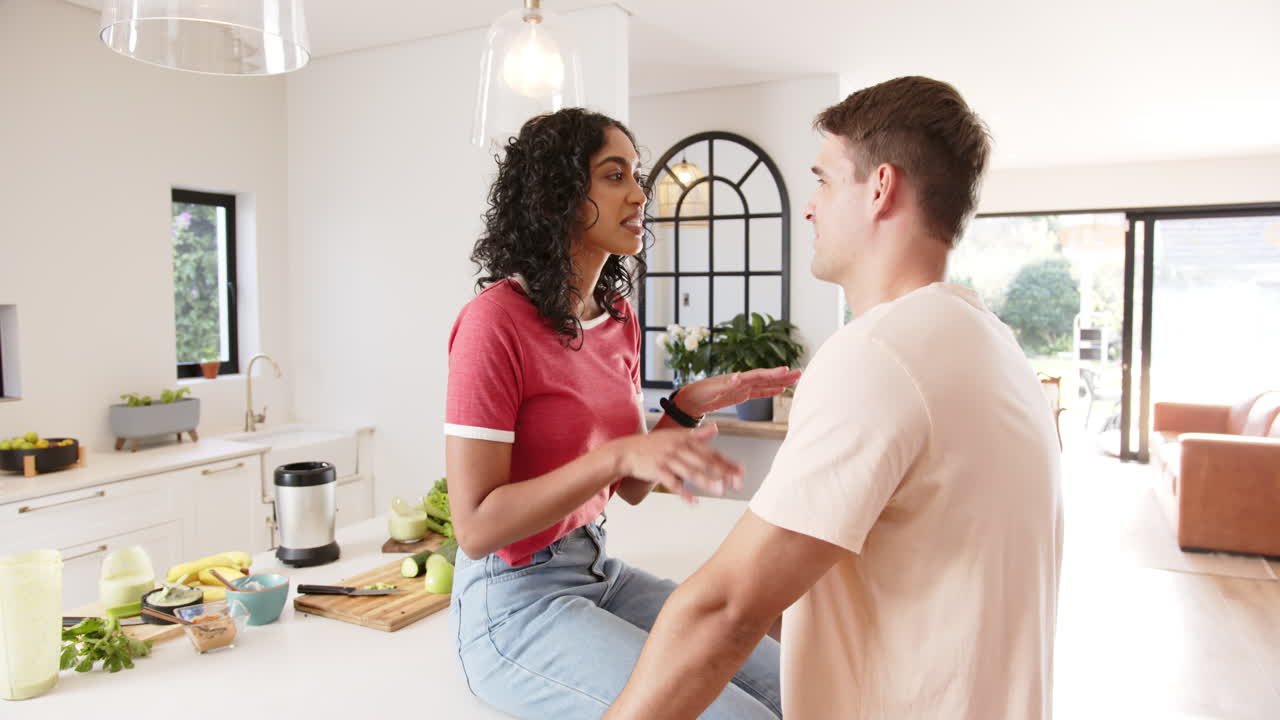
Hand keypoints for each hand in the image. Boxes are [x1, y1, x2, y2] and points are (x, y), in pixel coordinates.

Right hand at [609, 425, 742, 501]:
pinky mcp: (657, 470)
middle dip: (722, 472)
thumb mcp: (675, 435)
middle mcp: (678, 448)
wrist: (627, 451)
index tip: (741, 471)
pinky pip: (672, 483)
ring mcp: (667, 459)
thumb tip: (715, 428)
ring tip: (720, 491)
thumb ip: (697, 434)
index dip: (727, 462)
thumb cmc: (653, 445)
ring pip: (690, 471)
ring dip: (706, 481)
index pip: (710, 452)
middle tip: (736, 482)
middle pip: (704, 461)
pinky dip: (683, 492)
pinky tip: (693, 501)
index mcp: (685, 439)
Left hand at [676, 366, 801, 416]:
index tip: (785, 370)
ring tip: (796, 378)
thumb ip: (725, 385)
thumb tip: (738, 377)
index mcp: (736, 380)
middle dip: (782, 375)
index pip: (758, 375)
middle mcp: (741, 381)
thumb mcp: (710, 391)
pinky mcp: (740, 394)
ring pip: (765, 383)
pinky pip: (759, 392)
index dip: (772, 373)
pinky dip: (770, 390)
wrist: (690, 400)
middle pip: (765, 377)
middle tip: (799, 372)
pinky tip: (781, 389)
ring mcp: (742, 387)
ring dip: (780, 381)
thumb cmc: (698, 395)